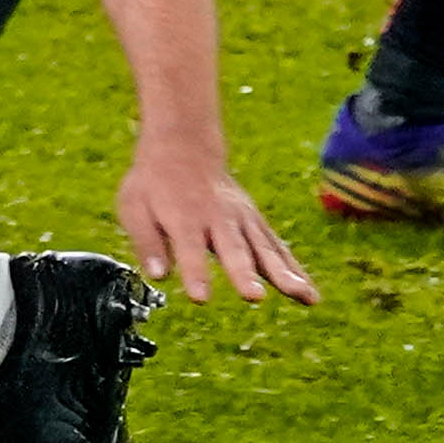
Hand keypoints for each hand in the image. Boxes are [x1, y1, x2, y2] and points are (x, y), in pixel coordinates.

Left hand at [117, 141, 317, 306]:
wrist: (183, 144)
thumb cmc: (155, 182)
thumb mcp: (134, 206)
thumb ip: (146, 243)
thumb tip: (157, 276)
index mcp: (184, 216)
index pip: (189, 248)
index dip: (195, 273)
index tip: (201, 298)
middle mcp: (218, 217)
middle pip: (233, 249)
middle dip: (244, 274)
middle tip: (254, 297)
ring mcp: (242, 218)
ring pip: (265, 248)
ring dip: (283, 273)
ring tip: (302, 297)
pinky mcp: (256, 222)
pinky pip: (277, 248)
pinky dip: (294, 269)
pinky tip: (309, 294)